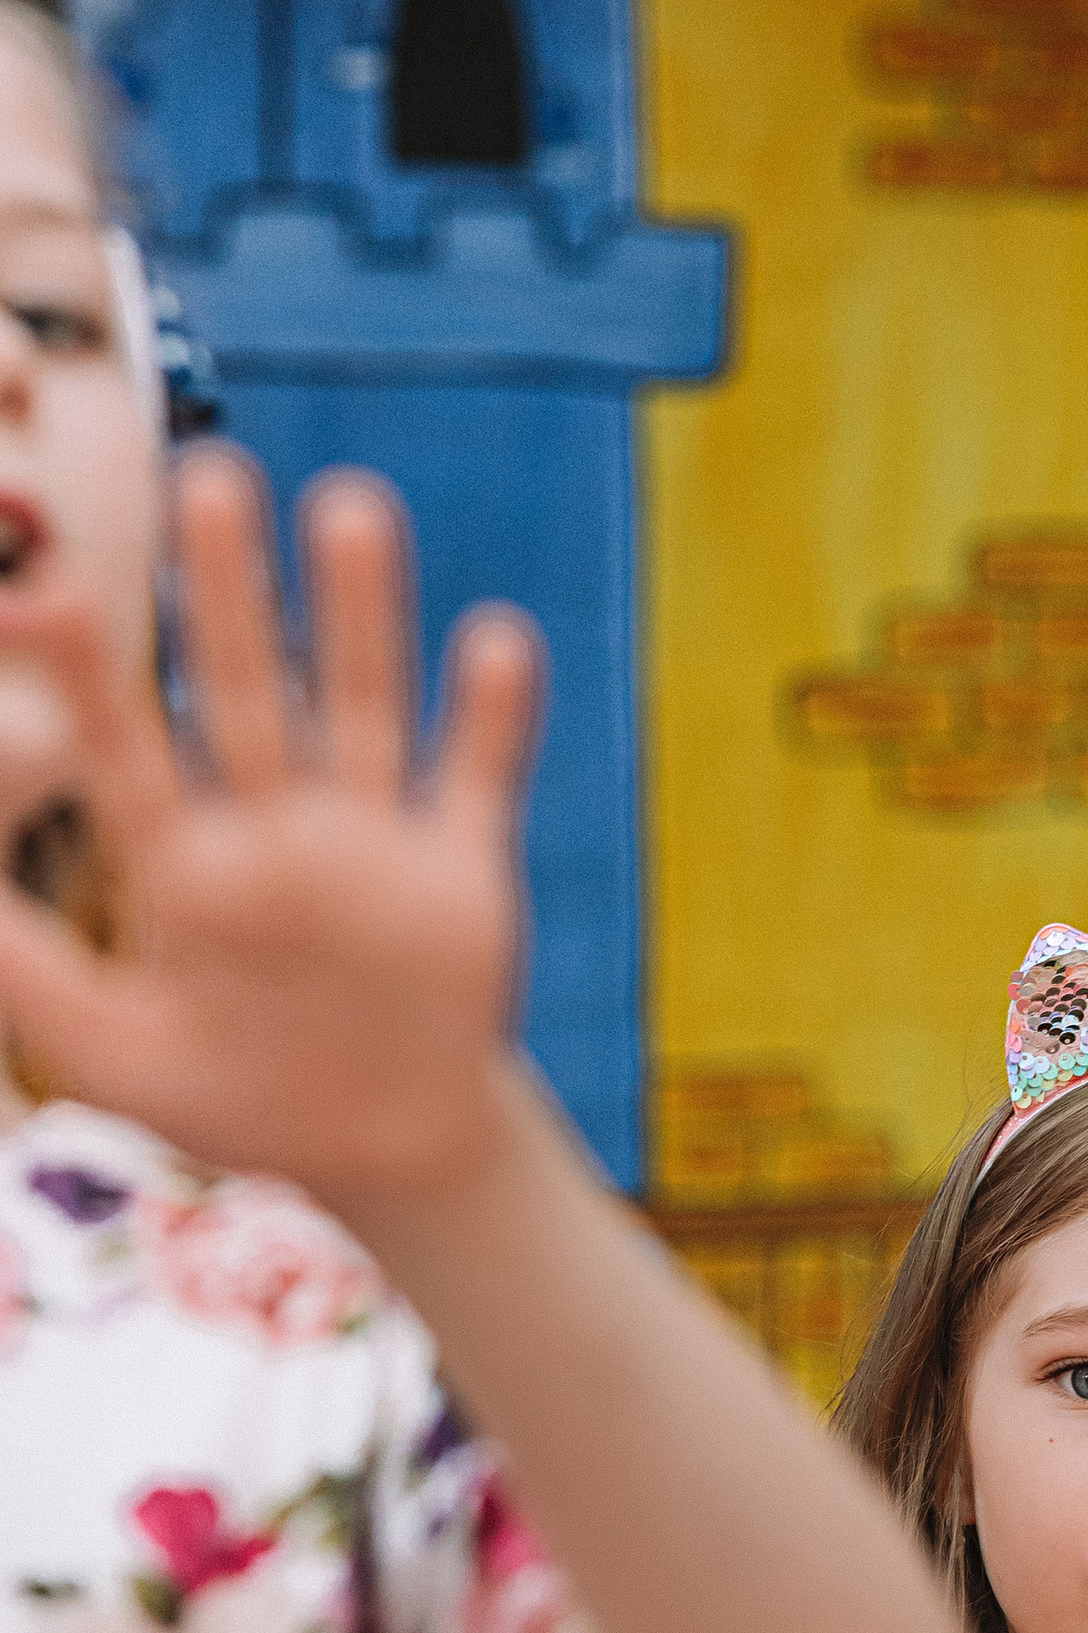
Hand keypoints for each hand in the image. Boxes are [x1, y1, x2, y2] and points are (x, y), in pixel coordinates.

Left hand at [0, 450, 535, 1206]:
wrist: (384, 1157)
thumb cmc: (239, 1108)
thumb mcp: (112, 1054)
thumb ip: (23, 969)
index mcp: (184, 868)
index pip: (125, 749)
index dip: (89, 675)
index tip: (48, 595)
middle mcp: (274, 830)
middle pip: (246, 693)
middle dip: (229, 593)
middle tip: (206, 474)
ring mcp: (370, 843)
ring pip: (361, 709)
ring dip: (360, 616)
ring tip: (350, 508)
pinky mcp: (460, 875)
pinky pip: (479, 781)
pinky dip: (492, 717)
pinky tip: (495, 639)